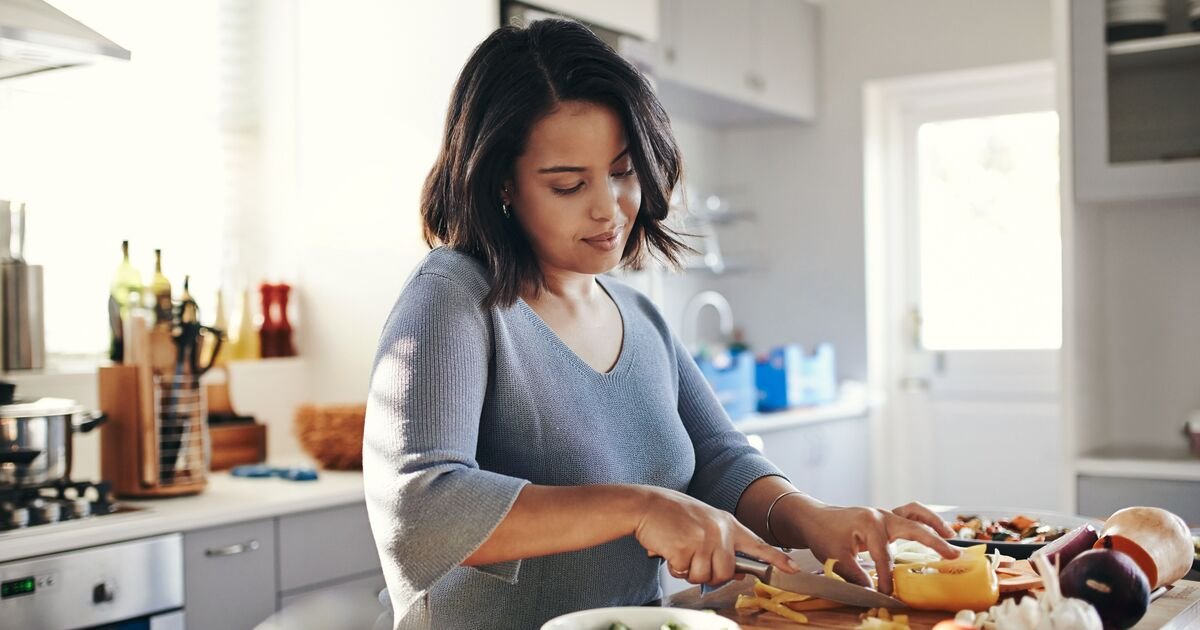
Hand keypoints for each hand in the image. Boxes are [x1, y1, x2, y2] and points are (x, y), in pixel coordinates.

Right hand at [634, 486, 798, 586]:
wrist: (647, 505)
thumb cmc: (673, 515)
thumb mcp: (705, 524)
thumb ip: (723, 545)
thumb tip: (740, 572)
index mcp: (727, 523)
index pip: (758, 544)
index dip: (776, 559)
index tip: (793, 569)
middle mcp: (719, 531)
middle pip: (726, 572)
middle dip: (709, 573)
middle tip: (693, 559)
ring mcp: (703, 539)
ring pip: (705, 576)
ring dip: (689, 571)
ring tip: (680, 551)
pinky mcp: (685, 548)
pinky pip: (684, 573)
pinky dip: (674, 567)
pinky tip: (669, 550)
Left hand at [776, 498, 959, 594]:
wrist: (814, 518)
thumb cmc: (823, 534)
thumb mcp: (835, 557)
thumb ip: (855, 574)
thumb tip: (872, 592)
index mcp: (868, 524)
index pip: (884, 556)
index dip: (887, 578)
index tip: (888, 594)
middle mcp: (880, 515)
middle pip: (913, 528)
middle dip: (934, 542)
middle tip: (952, 556)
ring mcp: (884, 514)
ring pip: (915, 513)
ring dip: (934, 523)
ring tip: (951, 535)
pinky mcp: (885, 517)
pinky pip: (909, 513)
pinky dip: (924, 520)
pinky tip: (937, 529)